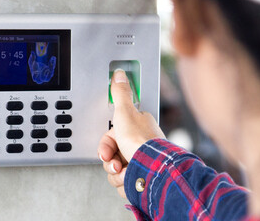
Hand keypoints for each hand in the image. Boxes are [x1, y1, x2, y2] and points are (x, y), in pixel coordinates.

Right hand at [98, 69, 164, 198]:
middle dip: (111, 163)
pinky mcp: (141, 180)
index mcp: (137, 130)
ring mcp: (141, 164)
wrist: (154, 171)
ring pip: (116, 172)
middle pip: (112, 156)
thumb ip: (120, 94)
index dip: (105, 148)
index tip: (107, 153)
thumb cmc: (141, 143)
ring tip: (128, 173)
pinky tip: (132, 182)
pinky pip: (124, 186)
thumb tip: (120, 74)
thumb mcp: (125, 112)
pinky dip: (126, 185)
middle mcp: (139, 147)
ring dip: (118, 175)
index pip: (111, 139)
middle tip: (118, 164)